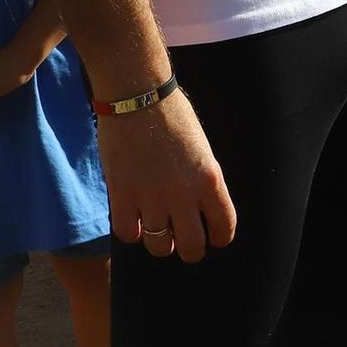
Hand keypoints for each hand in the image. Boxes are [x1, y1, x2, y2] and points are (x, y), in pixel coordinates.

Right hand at [98, 89, 235, 263]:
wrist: (139, 96)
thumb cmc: (174, 117)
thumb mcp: (202, 150)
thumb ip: (201, 182)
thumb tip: (198, 210)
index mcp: (211, 179)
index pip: (224, 227)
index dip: (220, 238)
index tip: (215, 238)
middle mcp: (184, 194)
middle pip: (192, 247)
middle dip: (191, 250)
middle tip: (185, 243)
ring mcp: (151, 197)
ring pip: (160, 247)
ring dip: (161, 244)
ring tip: (160, 233)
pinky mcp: (121, 195)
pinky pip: (128, 234)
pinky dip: (133, 232)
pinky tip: (136, 220)